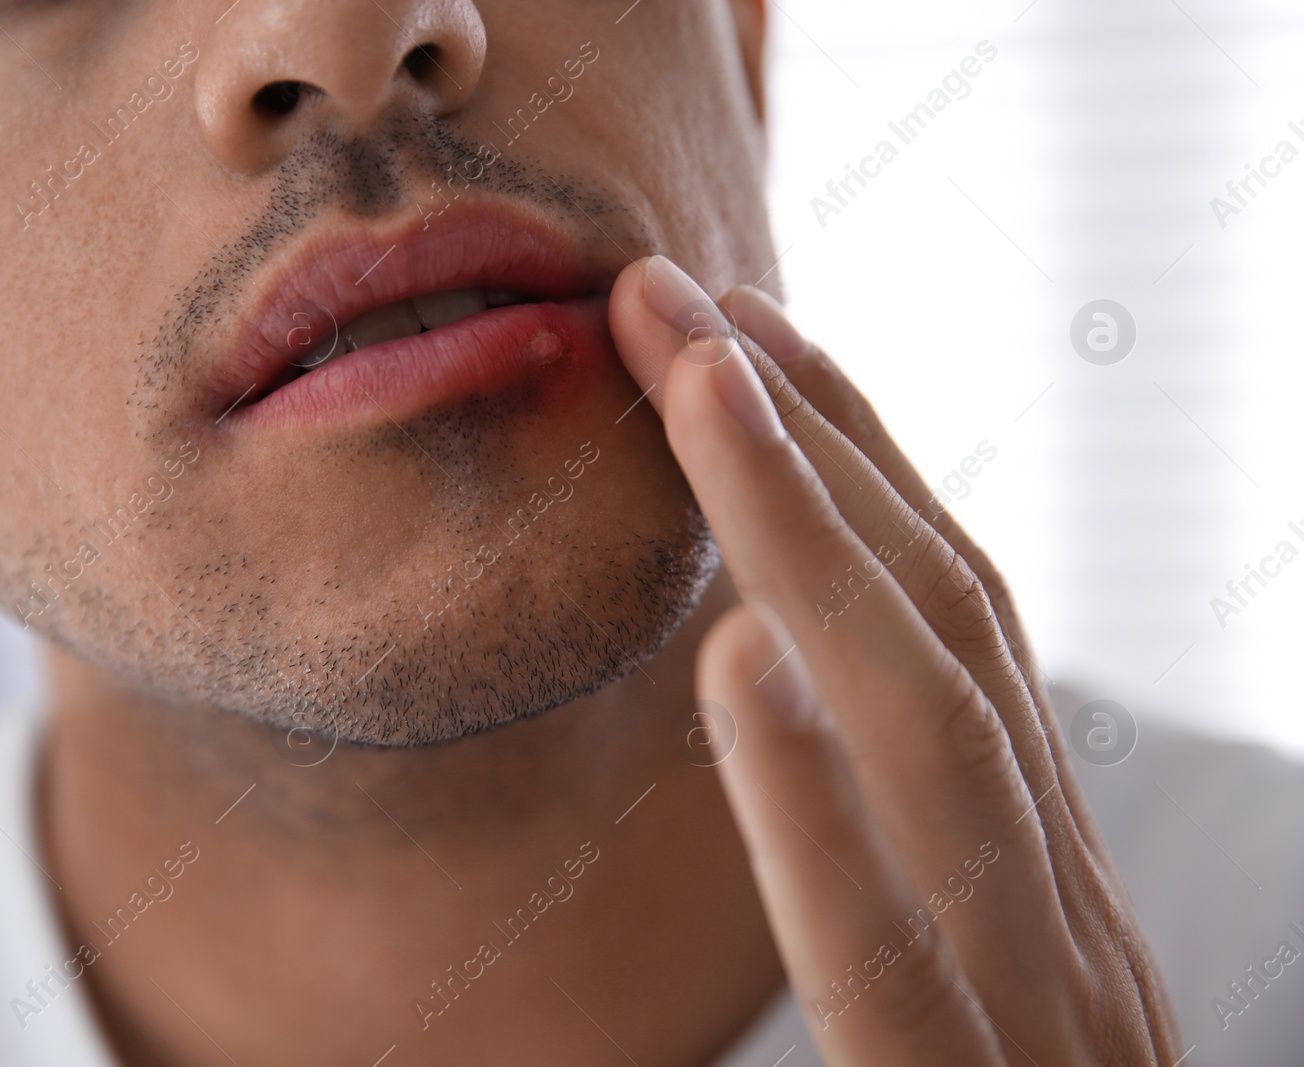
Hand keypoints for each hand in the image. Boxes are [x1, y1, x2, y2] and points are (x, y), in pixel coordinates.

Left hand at [607, 257, 1182, 1063]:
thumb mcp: (965, 994)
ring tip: (703, 394)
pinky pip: (895, 961)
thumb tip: (780, 677)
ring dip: (813, 549)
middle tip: (675, 296)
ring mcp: (1046, 1024)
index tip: (737, 341)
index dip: (846, 464)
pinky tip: (741, 673)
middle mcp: (1060, 920)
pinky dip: (820, 806)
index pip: (947, 627)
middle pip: (938, 631)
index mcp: (1039, 881)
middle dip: (807, 444)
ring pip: (938, 745)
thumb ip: (901, 856)